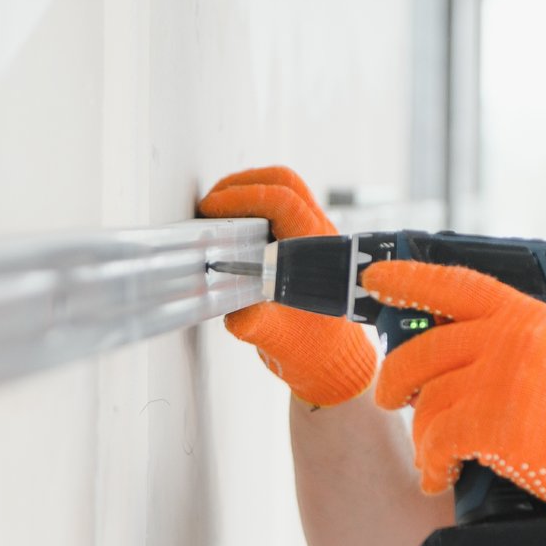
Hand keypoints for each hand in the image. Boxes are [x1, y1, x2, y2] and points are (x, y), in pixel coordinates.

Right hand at [196, 166, 376, 407]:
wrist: (334, 362)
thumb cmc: (314, 351)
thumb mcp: (280, 339)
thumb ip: (255, 325)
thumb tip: (235, 313)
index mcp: (319, 251)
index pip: (283, 202)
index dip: (243, 197)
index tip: (211, 208)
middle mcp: (322, 236)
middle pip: (285, 183)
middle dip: (243, 184)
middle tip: (211, 203)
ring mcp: (317, 237)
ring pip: (286, 191)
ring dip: (249, 192)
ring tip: (218, 211)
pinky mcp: (308, 244)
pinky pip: (283, 209)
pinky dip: (255, 207)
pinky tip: (233, 227)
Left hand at [366, 259, 545, 531]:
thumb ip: (509, 343)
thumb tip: (448, 357)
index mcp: (525, 314)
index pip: (454, 284)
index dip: (408, 279)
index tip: (376, 280)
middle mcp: (509, 337)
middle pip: (422, 351)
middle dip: (395, 380)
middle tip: (389, 398)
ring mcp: (499, 379)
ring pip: (427, 403)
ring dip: (421, 436)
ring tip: (431, 457)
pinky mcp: (493, 424)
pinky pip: (437, 442)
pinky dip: (431, 465)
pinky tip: (437, 477)